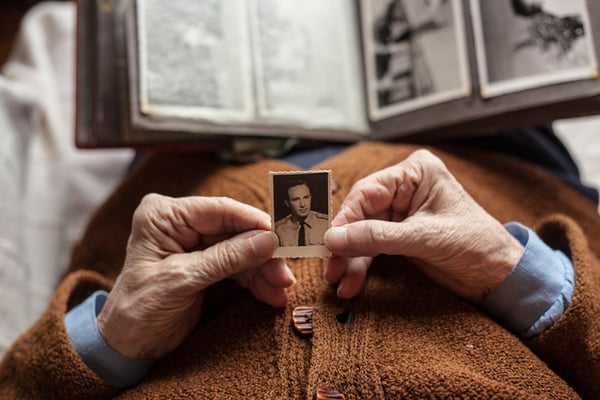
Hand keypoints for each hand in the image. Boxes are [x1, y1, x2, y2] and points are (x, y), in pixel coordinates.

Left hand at [97, 194, 294, 359]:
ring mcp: (194, 243)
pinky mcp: (205, 264)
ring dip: (263, 271)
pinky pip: (237, 266)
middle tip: (284, 273)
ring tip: (281, 289)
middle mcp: (180, 223)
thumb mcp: (182, 281)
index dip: (253, 222)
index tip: (280, 236)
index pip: (218, 210)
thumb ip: (226, 259)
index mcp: (164, 216)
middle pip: (235, 231)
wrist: (127, 346)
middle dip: (262, 254)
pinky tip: (271, 294)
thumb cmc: (138, 310)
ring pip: (241, 249)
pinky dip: (255, 281)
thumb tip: (267, 241)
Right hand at [324, 149, 523, 302]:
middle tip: (330, 266)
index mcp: (416, 173)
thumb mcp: (424, 238)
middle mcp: (405, 189)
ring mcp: (400, 213)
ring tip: (338, 280)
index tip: (329, 240)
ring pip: (362, 233)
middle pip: (360, 213)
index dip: (346, 217)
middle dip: (345, 242)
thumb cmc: (476, 244)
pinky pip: (372, 248)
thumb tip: (334, 238)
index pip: (368, 191)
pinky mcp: (399, 236)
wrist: (500, 276)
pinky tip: (350, 282)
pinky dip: (361, 266)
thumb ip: (378, 237)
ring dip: (350, 258)